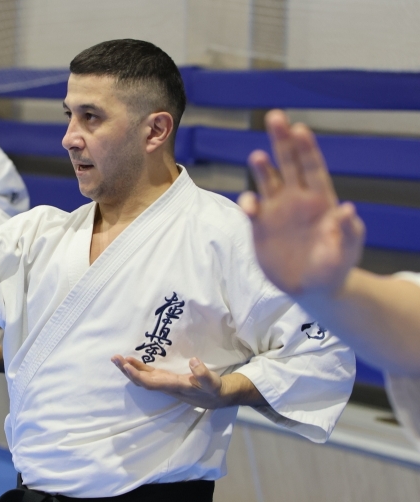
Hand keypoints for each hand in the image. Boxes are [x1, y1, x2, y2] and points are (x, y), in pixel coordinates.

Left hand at [111, 355, 233, 408]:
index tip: (126, 365)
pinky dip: (138, 367)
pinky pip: (148, 374)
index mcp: (174, 386)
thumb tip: (193, 361)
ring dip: (129, 369)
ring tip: (117, 358)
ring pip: (143, 377)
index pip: (151, 383)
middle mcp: (165, 386)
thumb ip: (203, 374)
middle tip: (114, 358)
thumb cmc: (214, 390)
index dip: (137, 375)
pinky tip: (130, 361)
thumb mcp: (213, 383)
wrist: (217, 397)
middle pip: (142, 381)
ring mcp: (165, 382)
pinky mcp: (167, 378)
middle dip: (127, 371)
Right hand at [238, 110, 364, 296]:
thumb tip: (347, 210)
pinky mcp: (259, 227)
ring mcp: (276, 212)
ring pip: (267, 181)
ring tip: (258, 157)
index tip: (300, 130)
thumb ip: (349, 232)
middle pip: (288, 163)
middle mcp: (297, 200)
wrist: (312, 288)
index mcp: (321, 201)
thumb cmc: (334, 267)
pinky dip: (248, 203)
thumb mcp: (347, 252)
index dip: (307, 149)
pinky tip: (249, 204)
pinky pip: (251, 208)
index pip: (313, 169)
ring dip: (262, 168)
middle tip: (275, 116)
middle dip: (282, 140)